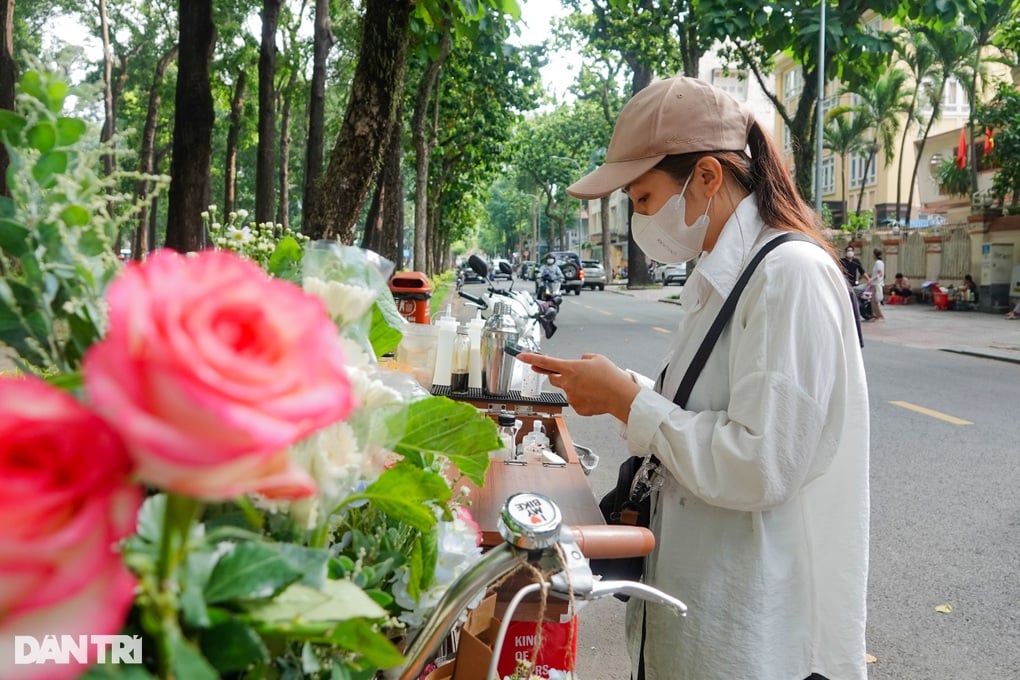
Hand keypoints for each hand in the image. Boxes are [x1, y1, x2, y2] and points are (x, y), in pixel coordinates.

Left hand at [517, 352, 639, 420]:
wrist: (621, 396)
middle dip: (559, 375)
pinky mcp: (577, 408)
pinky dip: (583, 399)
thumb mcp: (597, 358)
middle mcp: (567, 383)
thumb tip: (580, 362)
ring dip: (576, 388)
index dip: (531, 358)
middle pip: (553, 378)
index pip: (546, 362)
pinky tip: (594, 397)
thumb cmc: (611, 376)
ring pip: (568, 390)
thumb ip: (584, 358)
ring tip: (593, 387)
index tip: (520, 356)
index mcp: (570, 368)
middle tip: (573, 374)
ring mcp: (571, 397)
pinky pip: (576, 401)